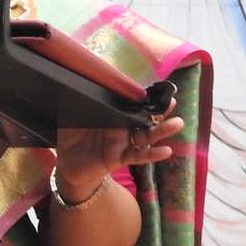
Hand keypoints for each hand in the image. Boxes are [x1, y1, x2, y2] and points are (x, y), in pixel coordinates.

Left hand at [54, 99, 184, 202]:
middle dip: (160, 110)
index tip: (157, 88)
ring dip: (162, 130)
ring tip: (178, 123)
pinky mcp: (119, 158)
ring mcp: (122, 143)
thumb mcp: (72, 116)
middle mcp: (121, 127)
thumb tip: (76, 82)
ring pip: (146, 135)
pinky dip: (152, 154)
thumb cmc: (72, 137)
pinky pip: (138, 156)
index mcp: (111, 114)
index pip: (130, 103)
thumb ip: (78, 102)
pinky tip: (166, 151)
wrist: (67, 164)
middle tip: (173, 102)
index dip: (142, 96)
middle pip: (144, 117)